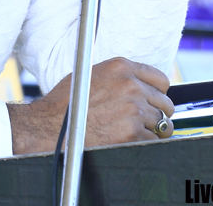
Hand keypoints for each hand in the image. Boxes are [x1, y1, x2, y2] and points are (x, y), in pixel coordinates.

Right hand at [6, 57, 174, 154]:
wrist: (47, 128)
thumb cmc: (64, 105)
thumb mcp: (91, 75)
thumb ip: (119, 77)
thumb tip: (139, 86)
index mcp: (121, 67)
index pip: (161, 80)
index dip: (157, 93)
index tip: (152, 102)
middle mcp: (131, 86)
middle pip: (165, 103)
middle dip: (157, 113)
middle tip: (145, 122)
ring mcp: (133, 110)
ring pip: (163, 124)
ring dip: (152, 131)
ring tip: (135, 134)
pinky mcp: (132, 134)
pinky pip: (153, 141)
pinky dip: (144, 144)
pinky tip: (128, 142)